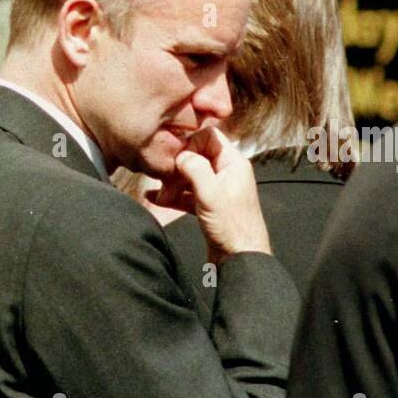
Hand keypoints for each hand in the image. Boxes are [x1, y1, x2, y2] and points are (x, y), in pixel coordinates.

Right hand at [169, 127, 271, 260]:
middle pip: (196, 157)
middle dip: (177, 167)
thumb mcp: (211, 193)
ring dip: (172, 184)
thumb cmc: (233, 228)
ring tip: (160, 195)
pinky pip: (187, 194)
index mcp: (233, 163)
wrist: (242, 260)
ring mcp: (218, 190)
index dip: (189, 144)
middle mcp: (227, 173)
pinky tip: (155, 198)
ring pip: (190, 177)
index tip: (175, 159)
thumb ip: (195, 168)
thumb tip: (181, 154)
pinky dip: (173, 196)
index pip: (208, 137)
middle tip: (164, 182)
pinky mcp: (210, 207)